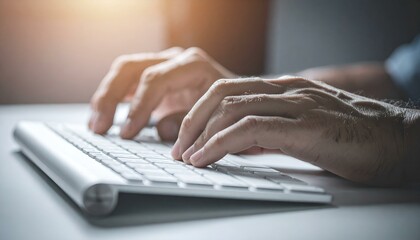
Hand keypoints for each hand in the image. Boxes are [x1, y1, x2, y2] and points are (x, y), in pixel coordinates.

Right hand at [89, 47, 234, 139]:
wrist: (236, 100)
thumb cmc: (228, 108)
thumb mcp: (215, 117)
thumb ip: (189, 123)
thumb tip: (160, 129)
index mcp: (192, 64)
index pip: (155, 80)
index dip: (138, 107)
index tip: (127, 133)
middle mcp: (175, 59)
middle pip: (131, 69)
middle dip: (111, 98)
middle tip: (100, 128)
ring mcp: (163, 65)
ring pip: (124, 72)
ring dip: (105, 98)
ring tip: (95, 126)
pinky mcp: (155, 77)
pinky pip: (127, 82)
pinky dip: (113, 99)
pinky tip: (102, 118)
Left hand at [172, 76, 410, 185]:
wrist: (395, 142)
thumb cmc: (350, 139)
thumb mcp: (300, 131)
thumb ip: (268, 131)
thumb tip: (235, 142)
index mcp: (284, 89)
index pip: (229, 89)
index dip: (200, 111)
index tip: (186, 137)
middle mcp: (287, 90)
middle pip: (222, 93)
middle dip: (193, 120)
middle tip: (179, 147)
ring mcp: (296, 105)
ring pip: (232, 108)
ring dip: (201, 134)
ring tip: (187, 157)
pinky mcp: (304, 126)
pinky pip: (251, 128)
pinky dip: (221, 143)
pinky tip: (206, 157)